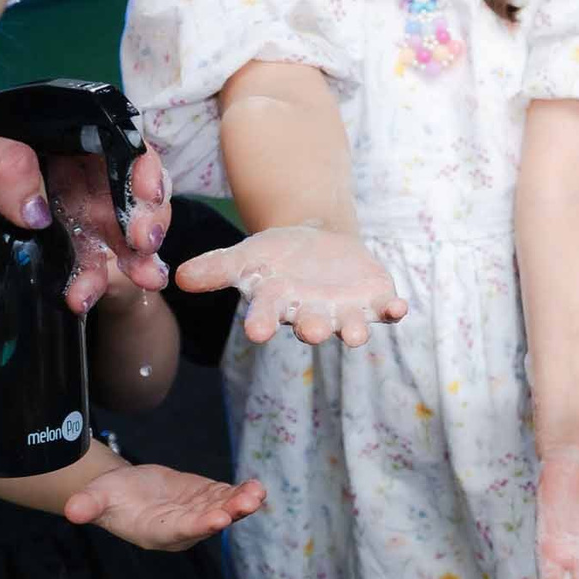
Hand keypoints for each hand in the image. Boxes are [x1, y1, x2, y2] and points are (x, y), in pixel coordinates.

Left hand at [48, 145, 174, 311]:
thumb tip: (37, 208)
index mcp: (56, 139)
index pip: (118, 143)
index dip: (143, 166)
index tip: (150, 194)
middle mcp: (72, 172)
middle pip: (133, 188)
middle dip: (150, 216)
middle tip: (145, 242)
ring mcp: (73, 212)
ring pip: (122, 229)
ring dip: (139, 255)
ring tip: (146, 279)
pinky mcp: (63, 247)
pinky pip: (90, 264)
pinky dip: (95, 282)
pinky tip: (85, 298)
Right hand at [64, 464, 265, 550]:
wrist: (126, 491)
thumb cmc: (109, 496)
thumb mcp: (96, 497)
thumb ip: (88, 505)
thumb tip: (71, 511)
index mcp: (154, 531)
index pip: (179, 531)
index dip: (198, 525)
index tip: (218, 519)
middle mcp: (180, 528)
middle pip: (206, 523)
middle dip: (227, 513)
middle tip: (245, 505)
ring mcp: (196, 514)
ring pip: (223, 510)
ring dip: (240, 503)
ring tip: (256, 492)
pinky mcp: (207, 499)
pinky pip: (227, 498)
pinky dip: (241, 492)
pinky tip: (256, 486)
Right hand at [173, 223, 406, 344]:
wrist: (319, 244)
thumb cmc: (277, 257)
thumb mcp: (246, 256)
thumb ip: (216, 268)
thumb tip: (178, 277)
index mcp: (277, 306)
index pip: (266, 316)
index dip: (261, 323)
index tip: (256, 331)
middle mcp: (311, 315)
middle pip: (311, 325)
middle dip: (312, 327)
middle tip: (311, 329)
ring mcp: (344, 312)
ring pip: (349, 326)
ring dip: (353, 330)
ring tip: (355, 334)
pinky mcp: (374, 301)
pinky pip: (386, 310)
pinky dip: (394, 310)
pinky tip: (400, 308)